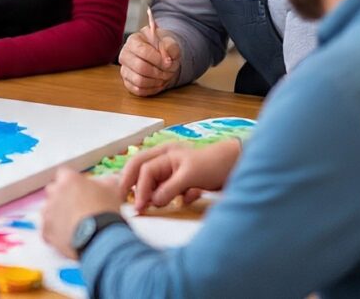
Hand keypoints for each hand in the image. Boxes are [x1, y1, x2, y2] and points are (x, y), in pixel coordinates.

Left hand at [40, 169, 122, 259]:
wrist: (100, 237)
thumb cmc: (105, 211)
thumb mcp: (112, 190)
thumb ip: (107, 181)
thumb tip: (110, 180)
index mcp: (69, 179)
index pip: (64, 174)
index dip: (72, 182)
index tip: (79, 190)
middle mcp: (55, 192)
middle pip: (54, 190)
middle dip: (62, 196)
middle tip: (76, 207)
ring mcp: (49, 211)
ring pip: (48, 210)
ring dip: (57, 214)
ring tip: (72, 224)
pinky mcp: (47, 230)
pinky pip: (46, 229)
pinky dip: (54, 232)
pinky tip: (66, 236)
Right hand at [118, 27, 181, 95]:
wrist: (161, 57)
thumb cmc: (163, 49)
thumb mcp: (171, 43)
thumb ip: (171, 46)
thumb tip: (167, 59)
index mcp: (133, 40)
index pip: (143, 51)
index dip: (158, 60)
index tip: (169, 62)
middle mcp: (125, 54)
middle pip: (140, 67)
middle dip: (159, 72)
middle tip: (169, 72)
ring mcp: (124, 69)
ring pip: (139, 81)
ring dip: (156, 81)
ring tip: (164, 77)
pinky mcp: (127, 82)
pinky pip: (138, 90)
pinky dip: (152, 89)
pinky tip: (158, 82)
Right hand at [119, 139, 240, 211]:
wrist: (236, 166)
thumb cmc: (212, 164)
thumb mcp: (190, 175)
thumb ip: (170, 188)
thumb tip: (152, 201)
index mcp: (165, 153)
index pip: (145, 170)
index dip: (140, 188)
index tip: (139, 207)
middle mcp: (165, 160)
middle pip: (141, 170)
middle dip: (131, 184)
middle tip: (123, 199)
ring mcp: (173, 170)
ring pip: (152, 181)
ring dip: (149, 193)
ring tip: (144, 206)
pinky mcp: (182, 182)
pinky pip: (166, 189)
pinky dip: (165, 197)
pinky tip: (171, 203)